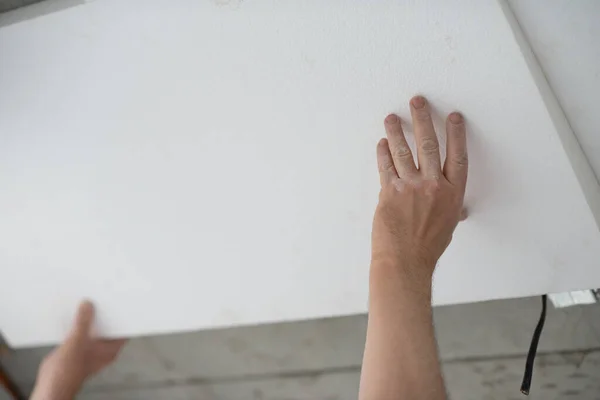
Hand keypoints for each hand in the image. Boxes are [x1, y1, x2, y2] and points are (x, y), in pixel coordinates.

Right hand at [31, 301, 125, 399]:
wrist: (51, 383)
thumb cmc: (69, 369)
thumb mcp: (78, 339)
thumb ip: (84, 321)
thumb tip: (88, 304)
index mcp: (110, 349)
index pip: (122, 329)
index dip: (123, 316)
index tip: (121, 302)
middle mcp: (102, 349)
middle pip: (107, 327)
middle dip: (104, 314)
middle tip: (102, 298)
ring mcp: (90, 349)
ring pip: (93, 329)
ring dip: (90, 319)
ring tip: (88, 301)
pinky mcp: (78, 349)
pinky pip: (81, 333)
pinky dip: (79, 325)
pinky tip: (74, 314)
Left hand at [372, 95, 466, 286]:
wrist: (405, 261)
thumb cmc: (427, 248)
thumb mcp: (448, 227)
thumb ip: (451, 210)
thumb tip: (459, 210)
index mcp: (452, 193)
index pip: (457, 156)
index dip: (456, 134)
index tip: (453, 116)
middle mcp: (433, 186)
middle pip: (429, 145)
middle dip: (423, 119)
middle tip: (417, 101)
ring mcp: (410, 187)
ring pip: (403, 151)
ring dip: (396, 131)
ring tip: (391, 117)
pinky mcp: (389, 192)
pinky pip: (386, 166)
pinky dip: (382, 153)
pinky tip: (381, 143)